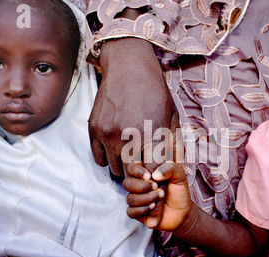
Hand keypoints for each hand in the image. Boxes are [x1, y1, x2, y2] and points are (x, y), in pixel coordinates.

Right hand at [88, 35, 175, 175]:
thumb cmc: (154, 91)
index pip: (153, 173)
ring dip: (123, 166)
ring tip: (129, 156)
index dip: (156, 177)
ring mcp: (108, 134)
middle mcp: (129, 137)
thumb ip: (173, 143)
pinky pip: (98, 159)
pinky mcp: (94, 130)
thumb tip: (174, 166)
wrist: (129, 67)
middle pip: (132, 174)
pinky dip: (107, 158)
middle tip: (143, 166)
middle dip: (140, 173)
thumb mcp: (172, 116)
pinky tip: (115, 149)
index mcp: (152, 134)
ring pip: (114, 169)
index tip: (156, 174)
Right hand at [123, 162, 191, 230]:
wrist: (183, 212)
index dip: (136, 171)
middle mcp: (138, 186)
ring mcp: (136, 200)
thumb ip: (170, 169)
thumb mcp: (179, 177)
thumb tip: (155, 174)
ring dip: (146, 198)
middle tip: (156, 187)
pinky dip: (142, 210)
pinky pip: (131, 212)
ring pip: (130, 198)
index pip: (132, 168)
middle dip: (142, 186)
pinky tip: (153, 207)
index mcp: (145, 174)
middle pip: (127, 184)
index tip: (148, 176)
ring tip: (160, 197)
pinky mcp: (137, 213)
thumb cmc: (179, 191)